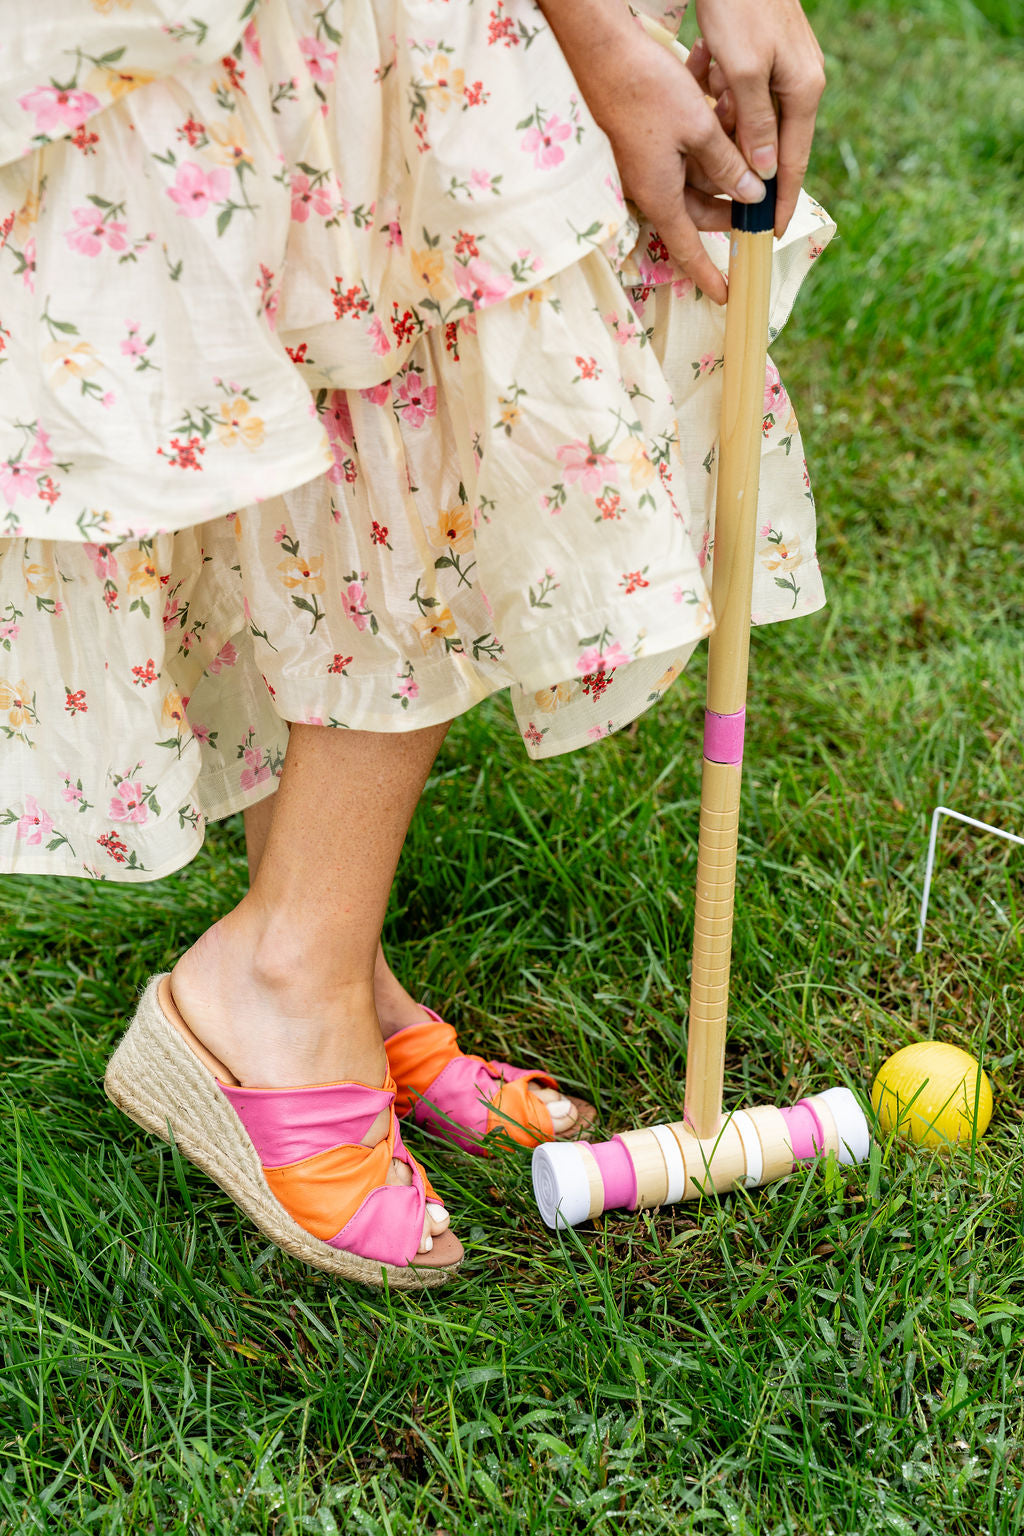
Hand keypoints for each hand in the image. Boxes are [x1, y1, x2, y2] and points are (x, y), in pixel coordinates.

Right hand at [537, 1, 768, 303]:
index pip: (689, 250)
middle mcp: (651, 188)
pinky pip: (681, 154)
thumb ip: (727, 164)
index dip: (709, 275)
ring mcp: (645, 167)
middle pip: (698, 211)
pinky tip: (715, 100)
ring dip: (720, 159)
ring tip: (742, 128)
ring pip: (693, 179)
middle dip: (730, 202)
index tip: (727, 294)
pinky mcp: (644, 145)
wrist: (600, 53)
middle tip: (761, 193)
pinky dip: (702, 137)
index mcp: (661, 196)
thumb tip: (751, 194)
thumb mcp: (699, 127)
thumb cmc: (645, 89)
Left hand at [693, 0, 825, 235]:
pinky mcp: (769, 54)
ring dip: (727, 122)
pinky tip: (707, 75)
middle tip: (721, 196)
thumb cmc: (738, 8)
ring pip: (753, 118)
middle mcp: (802, 83)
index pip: (793, 164)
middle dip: (744, 164)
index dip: (781, 202)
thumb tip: (766, 174)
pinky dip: (724, 95)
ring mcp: (787, 68)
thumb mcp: (742, 73)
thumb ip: (755, 126)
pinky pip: (745, 93)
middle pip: (772, 144)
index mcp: (804, 92)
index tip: (769, 235)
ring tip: (708, 105)